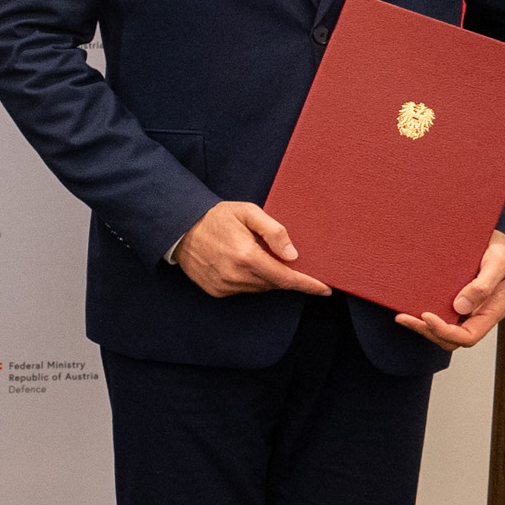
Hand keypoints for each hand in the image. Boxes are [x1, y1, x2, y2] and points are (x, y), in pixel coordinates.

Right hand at [174, 198, 331, 298]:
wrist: (179, 229)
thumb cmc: (215, 217)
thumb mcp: (248, 212)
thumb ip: (274, 231)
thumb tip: (292, 255)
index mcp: (246, 256)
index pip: (286, 278)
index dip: (308, 285)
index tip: (325, 289)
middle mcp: (236, 275)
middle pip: (275, 283)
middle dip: (285, 274)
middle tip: (283, 257)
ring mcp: (225, 286)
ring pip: (260, 288)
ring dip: (267, 276)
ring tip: (256, 255)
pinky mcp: (217, 291)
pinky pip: (244, 289)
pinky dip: (250, 279)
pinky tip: (240, 263)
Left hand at [397, 231, 504, 348]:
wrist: (500, 245)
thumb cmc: (503, 254)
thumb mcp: (498, 264)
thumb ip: (482, 286)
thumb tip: (460, 307)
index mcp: (491, 312)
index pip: (468, 336)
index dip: (445, 331)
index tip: (426, 316)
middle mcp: (478, 315)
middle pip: (452, 339)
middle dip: (427, 331)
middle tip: (404, 318)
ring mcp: (468, 311)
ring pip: (444, 331)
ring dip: (422, 326)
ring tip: (402, 316)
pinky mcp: (456, 302)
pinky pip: (441, 316)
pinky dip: (424, 316)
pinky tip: (409, 306)